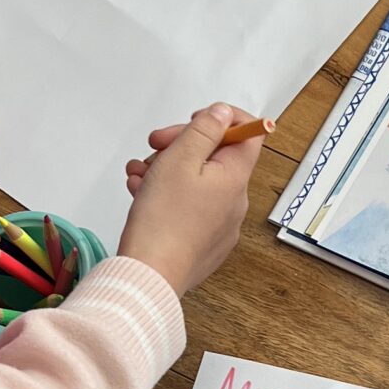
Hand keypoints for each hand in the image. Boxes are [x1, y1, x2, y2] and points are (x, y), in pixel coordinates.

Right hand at [119, 104, 260, 297]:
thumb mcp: (180, 159)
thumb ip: (204, 130)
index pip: (249, 134)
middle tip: (154, 146)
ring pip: (197, 181)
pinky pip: (190, 206)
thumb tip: (223, 113)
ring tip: (139, 174)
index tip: (196, 120)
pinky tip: (141, 193)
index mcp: (236, 178)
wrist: (149, 274)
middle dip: (182, 145)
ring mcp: (220, 224)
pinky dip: (167, 195)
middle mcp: (235, 202)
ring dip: (167, 169)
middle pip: (216, 156)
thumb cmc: (163, 220)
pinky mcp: (203, 241)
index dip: (223, 119)